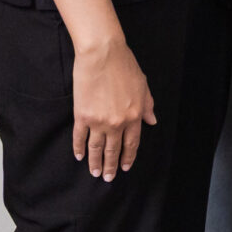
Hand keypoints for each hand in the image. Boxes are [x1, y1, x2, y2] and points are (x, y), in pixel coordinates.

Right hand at [70, 35, 155, 181]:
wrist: (102, 54)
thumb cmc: (124, 65)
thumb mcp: (143, 85)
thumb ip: (147, 105)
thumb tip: (152, 121)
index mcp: (134, 116)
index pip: (132, 143)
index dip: (128, 157)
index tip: (125, 167)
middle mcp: (117, 123)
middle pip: (113, 150)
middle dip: (111, 166)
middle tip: (107, 178)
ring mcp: (98, 121)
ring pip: (97, 148)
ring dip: (96, 163)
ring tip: (94, 173)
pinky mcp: (82, 116)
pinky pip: (80, 138)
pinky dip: (79, 148)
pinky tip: (80, 156)